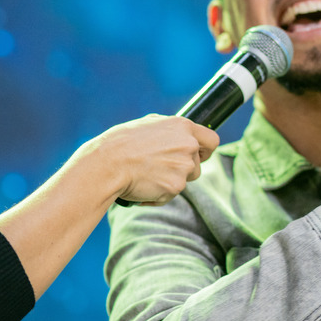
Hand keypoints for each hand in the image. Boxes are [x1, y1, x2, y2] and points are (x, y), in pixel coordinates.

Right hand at [100, 114, 218, 205]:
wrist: (108, 164)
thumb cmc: (121, 143)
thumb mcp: (148, 125)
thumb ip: (169, 131)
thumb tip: (179, 134)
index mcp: (183, 127)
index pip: (212, 140)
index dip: (206, 150)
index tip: (200, 156)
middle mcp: (188, 145)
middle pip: (198, 165)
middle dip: (183, 169)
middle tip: (160, 168)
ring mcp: (184, 166)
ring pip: (186, 180)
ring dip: (171, 181)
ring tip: (147, 175)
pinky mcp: (176, 186)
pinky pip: (172, 194)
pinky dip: (159, 194)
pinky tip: (143, 186)